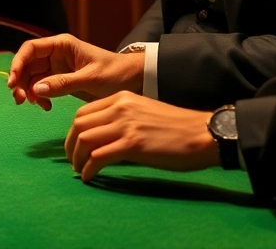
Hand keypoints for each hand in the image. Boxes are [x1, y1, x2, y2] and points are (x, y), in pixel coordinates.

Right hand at [7, 34, 143, 110]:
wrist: (134, 80)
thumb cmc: (115, 73)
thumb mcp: (90, 79)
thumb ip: (63, 83)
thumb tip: (36, 90)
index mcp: (62, 45)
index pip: (30, 49)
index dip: (18, 63)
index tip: (12, 82)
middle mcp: (55, 54)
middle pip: (27, 64)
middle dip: (20, 81)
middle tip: (20, 100)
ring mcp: (56, 67)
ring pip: (32, 77)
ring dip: (28, 91)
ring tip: (34, 105)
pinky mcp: (59, 80)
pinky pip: (41, 87)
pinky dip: (39, 97)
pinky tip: (46, 107)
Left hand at [65, 92, 218, 182]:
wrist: (204, 133)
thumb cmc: (178, 127)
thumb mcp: (144, 112)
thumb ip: (122, 118)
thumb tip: (104, 137)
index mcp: (121, 98)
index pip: (83, 112)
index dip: (73, 130)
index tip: (74, 145)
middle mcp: (119, 108)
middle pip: (78, 125)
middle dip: (70, 145)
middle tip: (72, 160)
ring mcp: (124, 125)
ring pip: (84, 140)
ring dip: (77, 159)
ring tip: (79, 170)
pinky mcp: (132, 145)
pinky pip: (98, 157)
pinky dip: (88, 169)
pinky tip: (89, 177)